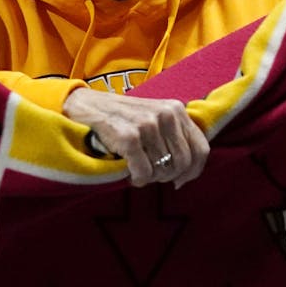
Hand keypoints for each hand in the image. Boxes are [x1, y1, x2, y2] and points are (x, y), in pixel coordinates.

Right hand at [64, 88, 209, 187]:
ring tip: (137, 170)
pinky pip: (144, 172)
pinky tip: (129, 173)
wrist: (83, 106)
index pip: (202, 149)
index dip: (194, 171)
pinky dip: (137, 179)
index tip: (180, 180)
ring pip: (163, 170)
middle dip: (168, 176)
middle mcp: (166, 115)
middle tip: (152, 175)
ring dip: (150, 177)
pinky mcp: (129, 136)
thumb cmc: (121, 118)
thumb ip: (174, 136)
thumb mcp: (155, 118)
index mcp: (177, 110)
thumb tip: (188, 173)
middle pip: (183, 163)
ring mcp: (148, 124)